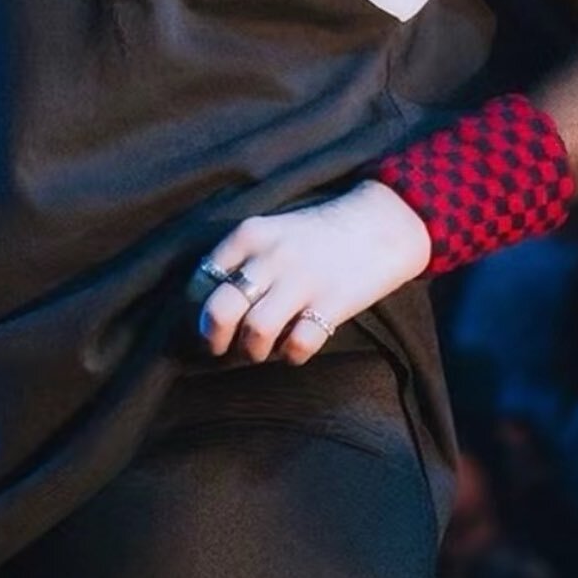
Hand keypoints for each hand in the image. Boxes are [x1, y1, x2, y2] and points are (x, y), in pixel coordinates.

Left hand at [198, 180, 430, 365]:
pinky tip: (294, 346)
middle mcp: (270, 257)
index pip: (201, 279)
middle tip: (219, 347)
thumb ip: (241, 260)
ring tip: (261, 348)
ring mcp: (302, 281)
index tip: (205, 321)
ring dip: (252, 351)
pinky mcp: (333, 304)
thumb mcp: (272, 232)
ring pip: (255, 332)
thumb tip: (209, 308)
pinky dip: (291, 355)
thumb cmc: (316, 236)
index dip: (196, 309)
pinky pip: (298, 346)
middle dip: (212, 338)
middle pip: (219, 309)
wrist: (380, 222)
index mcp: (249, 235)